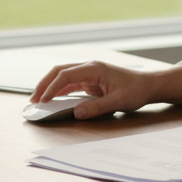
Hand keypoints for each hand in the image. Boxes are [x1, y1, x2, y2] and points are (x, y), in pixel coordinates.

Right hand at [31, 60, 181, 119]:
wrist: (148, 85)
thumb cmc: (136, 90)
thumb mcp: (118, 101)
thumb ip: (97, 108)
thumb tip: (77, 113)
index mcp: (94, 68)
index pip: (66, 75)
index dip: (52, 87)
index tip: (43, 100)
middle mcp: (89, 67)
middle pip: (59, 71)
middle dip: (44, 84)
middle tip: (33, 100)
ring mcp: (88, 73)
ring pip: (62, 76)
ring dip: (49, 86)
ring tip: (38, 101)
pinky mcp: (90, 80)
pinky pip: (70, 83)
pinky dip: (59, 90)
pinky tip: (52, 100)